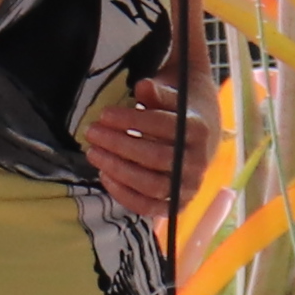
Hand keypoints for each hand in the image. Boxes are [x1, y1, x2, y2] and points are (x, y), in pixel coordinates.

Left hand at [83, 70, 189, 227]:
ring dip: (117, 170)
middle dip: (118, 145)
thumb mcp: (173, 90)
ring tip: (93, 153)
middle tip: (91, 132)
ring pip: (151, 185)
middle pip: (155, 157)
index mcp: (198, 130)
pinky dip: (124, 195)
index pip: (163, 127)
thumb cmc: (180, 105)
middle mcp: (198, 161)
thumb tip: (143, 87)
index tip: (104, 113)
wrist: (203, 127)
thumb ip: (159, 90)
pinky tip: (104, 175)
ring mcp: (189, 185)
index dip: (131, 120)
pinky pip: (149, 207)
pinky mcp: (177, 202)